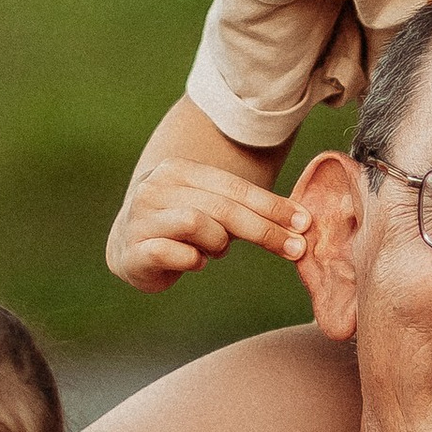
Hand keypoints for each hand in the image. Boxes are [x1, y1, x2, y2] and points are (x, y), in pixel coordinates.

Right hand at [106, 158, 305, 291]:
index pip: (235, 187)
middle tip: (295, 248)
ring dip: (219, 244)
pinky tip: (195, 262)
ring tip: (216, 251)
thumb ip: (243, 210)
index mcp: (178, 170)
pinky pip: (174, 254)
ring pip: (198, 224)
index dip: (272, 206)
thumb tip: (299, 223)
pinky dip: (193, 261)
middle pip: (222, 207)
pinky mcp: (133, 249)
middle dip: (265, 230)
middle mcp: (156, 187)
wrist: (127, 248)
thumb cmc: (180, 228)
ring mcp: (140, 217)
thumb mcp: (210, 209)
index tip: (304, 223)